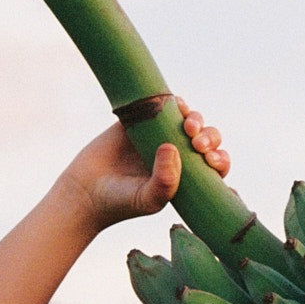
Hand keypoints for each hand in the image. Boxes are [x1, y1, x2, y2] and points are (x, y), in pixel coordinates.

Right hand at [55, 99, 229, 233]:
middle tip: (197, 143)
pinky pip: (160, 103)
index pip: (213, 166)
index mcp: (185, 178)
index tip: (210, 159)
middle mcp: (176, 156)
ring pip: (187, 119)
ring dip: (195, 117)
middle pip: (206, 140)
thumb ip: (165, 182)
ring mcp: (158, 136)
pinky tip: (174, 103)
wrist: (85, 191)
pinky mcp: (139, 120)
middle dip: (210, 137)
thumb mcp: (148, 200)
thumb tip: (174, 146)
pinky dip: (171, 100)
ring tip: (187, 126)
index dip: (219, 159)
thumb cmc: (121, 203)